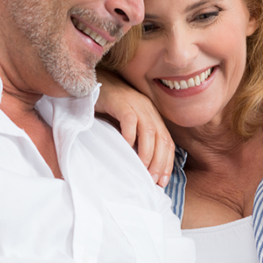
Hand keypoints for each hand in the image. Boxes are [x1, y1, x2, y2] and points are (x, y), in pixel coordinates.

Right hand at [96, 68, 174, 185]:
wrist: (94, 81)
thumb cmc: (109, 106)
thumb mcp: (128, 123)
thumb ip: (136, 138)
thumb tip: (141, 165)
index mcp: (153, 116)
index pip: (167, 142)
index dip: (167, 162)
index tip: (163, 180)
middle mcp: (148, 110)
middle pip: (162, 139)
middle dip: (160, 162)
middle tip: (153, 180)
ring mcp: (136, 104)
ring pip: (149, 132)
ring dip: (147, 154)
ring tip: (142, 169)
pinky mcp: (121, 102)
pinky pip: (129, 121)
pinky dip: (130, 137)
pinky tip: (126, 149)